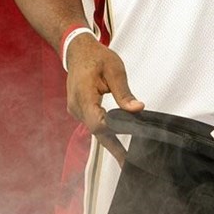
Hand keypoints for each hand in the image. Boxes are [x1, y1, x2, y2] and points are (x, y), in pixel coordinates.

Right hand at [65, 34, 143, 165]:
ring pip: (94, 130)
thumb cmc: (96, 57)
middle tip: (128, 162)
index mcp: (84, 95)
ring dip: (109, 141)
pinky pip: (92, 124)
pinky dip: (104, 131)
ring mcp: (75, 109)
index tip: (127, 146)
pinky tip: (116, 140)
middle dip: (113, 146)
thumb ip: (125, 92)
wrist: (78, 51)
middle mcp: (76, 106)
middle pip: (97, 131)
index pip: (97, 123)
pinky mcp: (79, 110)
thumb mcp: (115, 70)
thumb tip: (138, 109)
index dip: (113, 134)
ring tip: (124, 157)